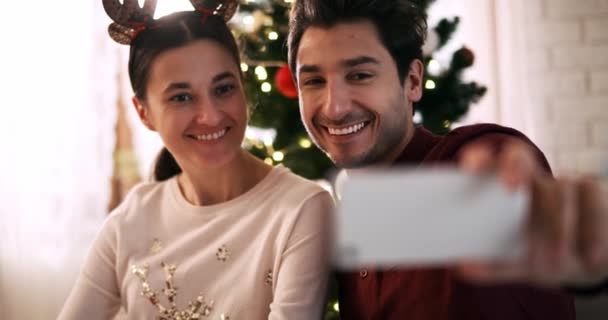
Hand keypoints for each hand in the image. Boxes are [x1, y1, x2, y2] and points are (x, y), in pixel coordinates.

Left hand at [456, 139, 607, 287]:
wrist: (588, 259)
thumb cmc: (542, 253)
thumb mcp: (519, 260)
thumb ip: (494, 263)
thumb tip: (464, 269)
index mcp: (502, 190)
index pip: (486, 162)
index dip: (478, 158)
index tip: (470, 168)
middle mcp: (531, 180)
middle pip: (519, 157)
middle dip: (514, 166)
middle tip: (509, 187)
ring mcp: (562, 183)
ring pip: (559, 188)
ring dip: (556, 228)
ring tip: (552, 264)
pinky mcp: (591, 191)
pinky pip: (591, 199)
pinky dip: (591, 232)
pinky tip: (588, 258)